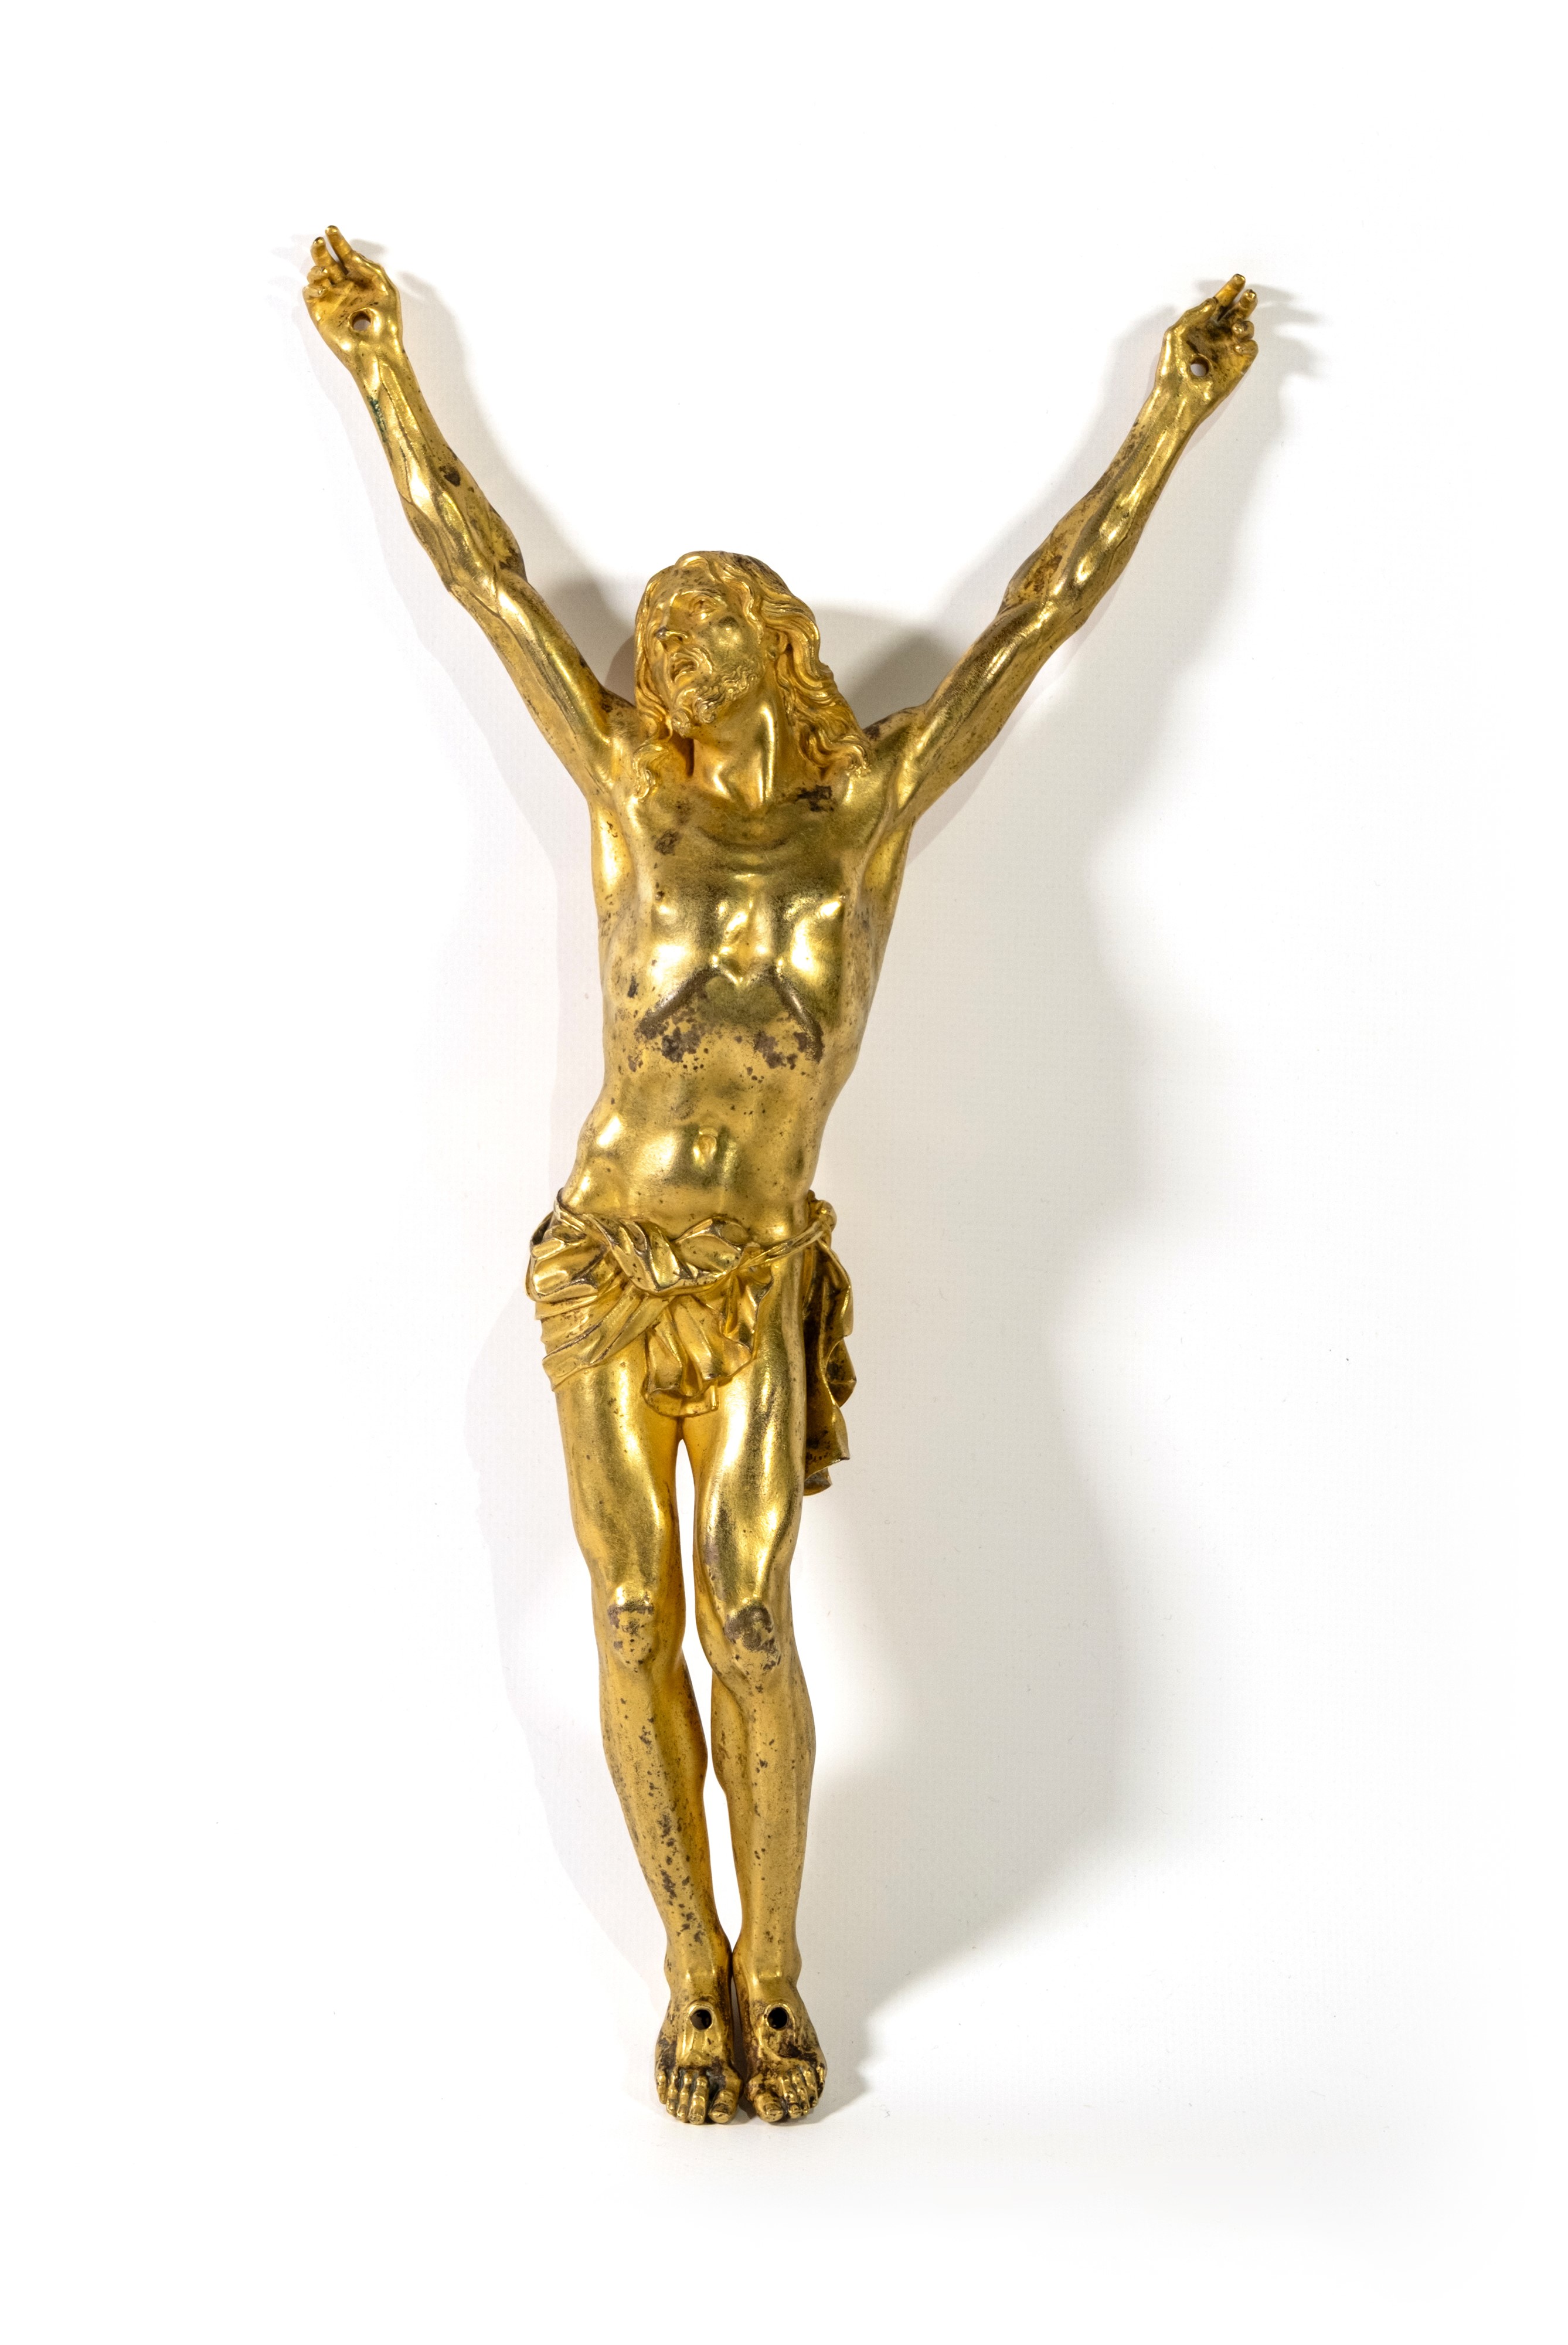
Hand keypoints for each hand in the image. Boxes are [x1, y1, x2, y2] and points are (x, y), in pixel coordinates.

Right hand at [303, 226, 403, 368]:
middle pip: (327, 261)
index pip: (345, 256)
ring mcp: (330, 299)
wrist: (378, 351)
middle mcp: (343, 288)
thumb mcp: (385, 289)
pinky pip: (309, 293)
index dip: (338, 242)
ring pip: (316, 275)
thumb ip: (370, 269)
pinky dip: (311, 287)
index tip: (331, 229)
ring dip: (316, 268)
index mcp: (359, 280)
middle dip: (321, 250)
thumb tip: (351, 254)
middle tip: (320, 242)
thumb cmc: (387, 323)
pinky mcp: (320, 313)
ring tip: (324, 271)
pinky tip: (322, 287)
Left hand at [1160, 274, 1257, 409]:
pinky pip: (1250, 349)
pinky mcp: (1237, 366)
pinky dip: (1248, 343)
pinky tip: (1237, 345)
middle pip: (1237, 313)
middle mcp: (1217, 337)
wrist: (1176, 397)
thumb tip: (1212, 303)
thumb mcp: (1175, 334)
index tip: (1239, 279)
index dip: (1229, 291)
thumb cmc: (1171, 367)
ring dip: (1246, 323)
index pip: (1219, 305)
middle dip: (1245, 303)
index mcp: (1202, 327)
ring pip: (1246, 329)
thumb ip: (1193, 315)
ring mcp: (1228, 351)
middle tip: (1249, 295)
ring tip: (1237, 328)